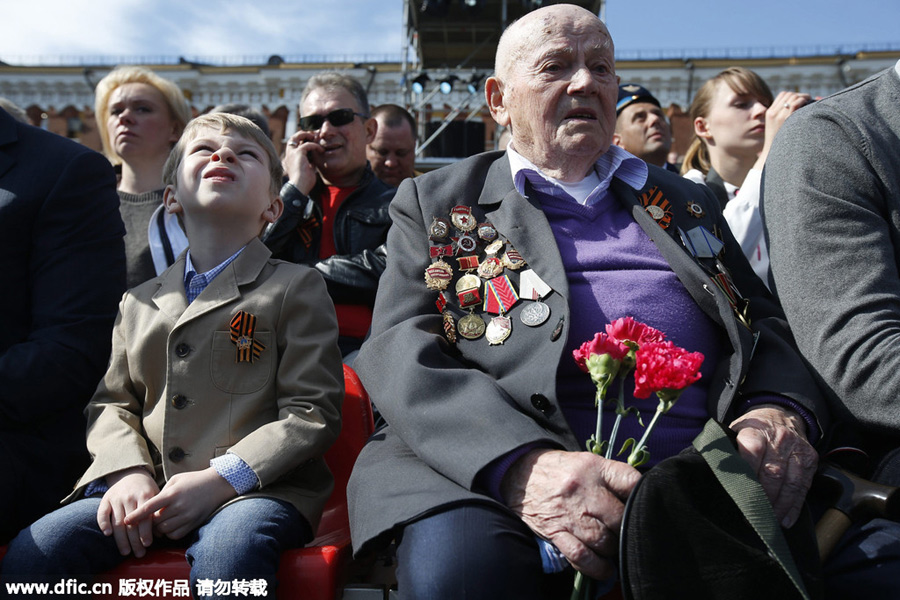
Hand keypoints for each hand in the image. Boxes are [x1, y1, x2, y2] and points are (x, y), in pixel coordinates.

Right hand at [97, 467, 159, 557]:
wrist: (131, 473)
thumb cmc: (146, 489)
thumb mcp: (156, 495)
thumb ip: (157, 512)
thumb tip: (161, 534)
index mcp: (145, 495)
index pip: (145, 517)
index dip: (146, 532)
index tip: (148, 545)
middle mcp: (129, 497)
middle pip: (131, 523)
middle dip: (135, 541)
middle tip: (139, 554)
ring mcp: (116, 498)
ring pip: (117, 522)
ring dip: (121, 539)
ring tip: (126, 552)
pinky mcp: (105, 499)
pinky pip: (102, 513)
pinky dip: (103, 523)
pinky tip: (107, 534)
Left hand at [125, 467, 236, 539]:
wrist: (218, 484)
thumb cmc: (194, 479)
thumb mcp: (176, 479)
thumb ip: (162, 492)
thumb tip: (149, 506)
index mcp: (173, 493)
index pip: (149, 507)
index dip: (136, 515)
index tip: (126, 521)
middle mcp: (179, 506)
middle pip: (156, 521)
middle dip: (149, 523)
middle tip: (149, 519)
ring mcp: (187, 516)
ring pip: (164, 530)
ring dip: (159, 529)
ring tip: (161, 522)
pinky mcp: (194, 523)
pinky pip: (176, 535)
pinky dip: (169, 533)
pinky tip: (170, 526)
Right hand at [282, 131, 322, 194]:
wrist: (299, 187)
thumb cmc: (304, 183)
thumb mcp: (307, 170)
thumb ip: (310, 163)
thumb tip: (315, 160)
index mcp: (290, 159)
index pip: (295, 145)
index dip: (303, 140)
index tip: (313, 140)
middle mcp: (289, 154)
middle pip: (293, 137)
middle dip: (303, 134)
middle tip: (313, 135)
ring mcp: (292, 153)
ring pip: (297, 136)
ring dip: (308, 135)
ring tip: (317, 137)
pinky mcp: (297, 153)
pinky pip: (307, 144)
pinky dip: (315, 145)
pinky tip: (321, 150)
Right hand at [500, 449, 640, 579]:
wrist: (520, 474)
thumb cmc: (561, 471)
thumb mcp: (588, 462)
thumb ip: (613, 477)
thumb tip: (638, 498)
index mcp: (594, 468)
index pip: (630, 482)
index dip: (641, 496)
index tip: (642, 505)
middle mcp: (582, 491)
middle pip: (619, 518)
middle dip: (626, 529)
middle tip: (625, 531)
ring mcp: (568, 514)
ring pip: (603, 541)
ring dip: (612, 549)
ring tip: (613, 547)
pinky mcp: (555, 532)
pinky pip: (580, 556)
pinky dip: (596, 567)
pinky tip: (604, 569)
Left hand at [729, 405, 817, 527]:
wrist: (781, 414)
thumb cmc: (753, 429)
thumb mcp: (736, 430)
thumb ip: (729, 449)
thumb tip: (715, 473)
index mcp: (756, 430)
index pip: (752, 452)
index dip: (747, 474)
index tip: (738, 493)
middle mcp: (779, 439)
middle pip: (773, 472)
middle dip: (762, 497)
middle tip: (750, 515)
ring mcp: (797, 450)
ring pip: (791, 483)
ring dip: (779, 506)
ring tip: (768, 522)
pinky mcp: (810, 460)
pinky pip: (804, 487)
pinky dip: (794, 507)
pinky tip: (786, 520)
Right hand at [755, 90, 812, 168]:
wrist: (772, 153)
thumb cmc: (778, 143)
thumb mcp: (776, 127)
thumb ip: (782, 116)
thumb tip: (795, 109)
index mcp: (770, 113)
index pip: (782, 95)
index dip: (793, 95)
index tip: (801, 100)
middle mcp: (773, 112)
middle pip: (789, 94)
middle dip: (800, 95)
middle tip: (808, 100)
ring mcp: (778, 115)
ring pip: (793, 97)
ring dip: (803, 97)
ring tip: (809, 102)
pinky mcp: (785, 119)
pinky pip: (795, 103)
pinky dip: (803, 100)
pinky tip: (808, 105)